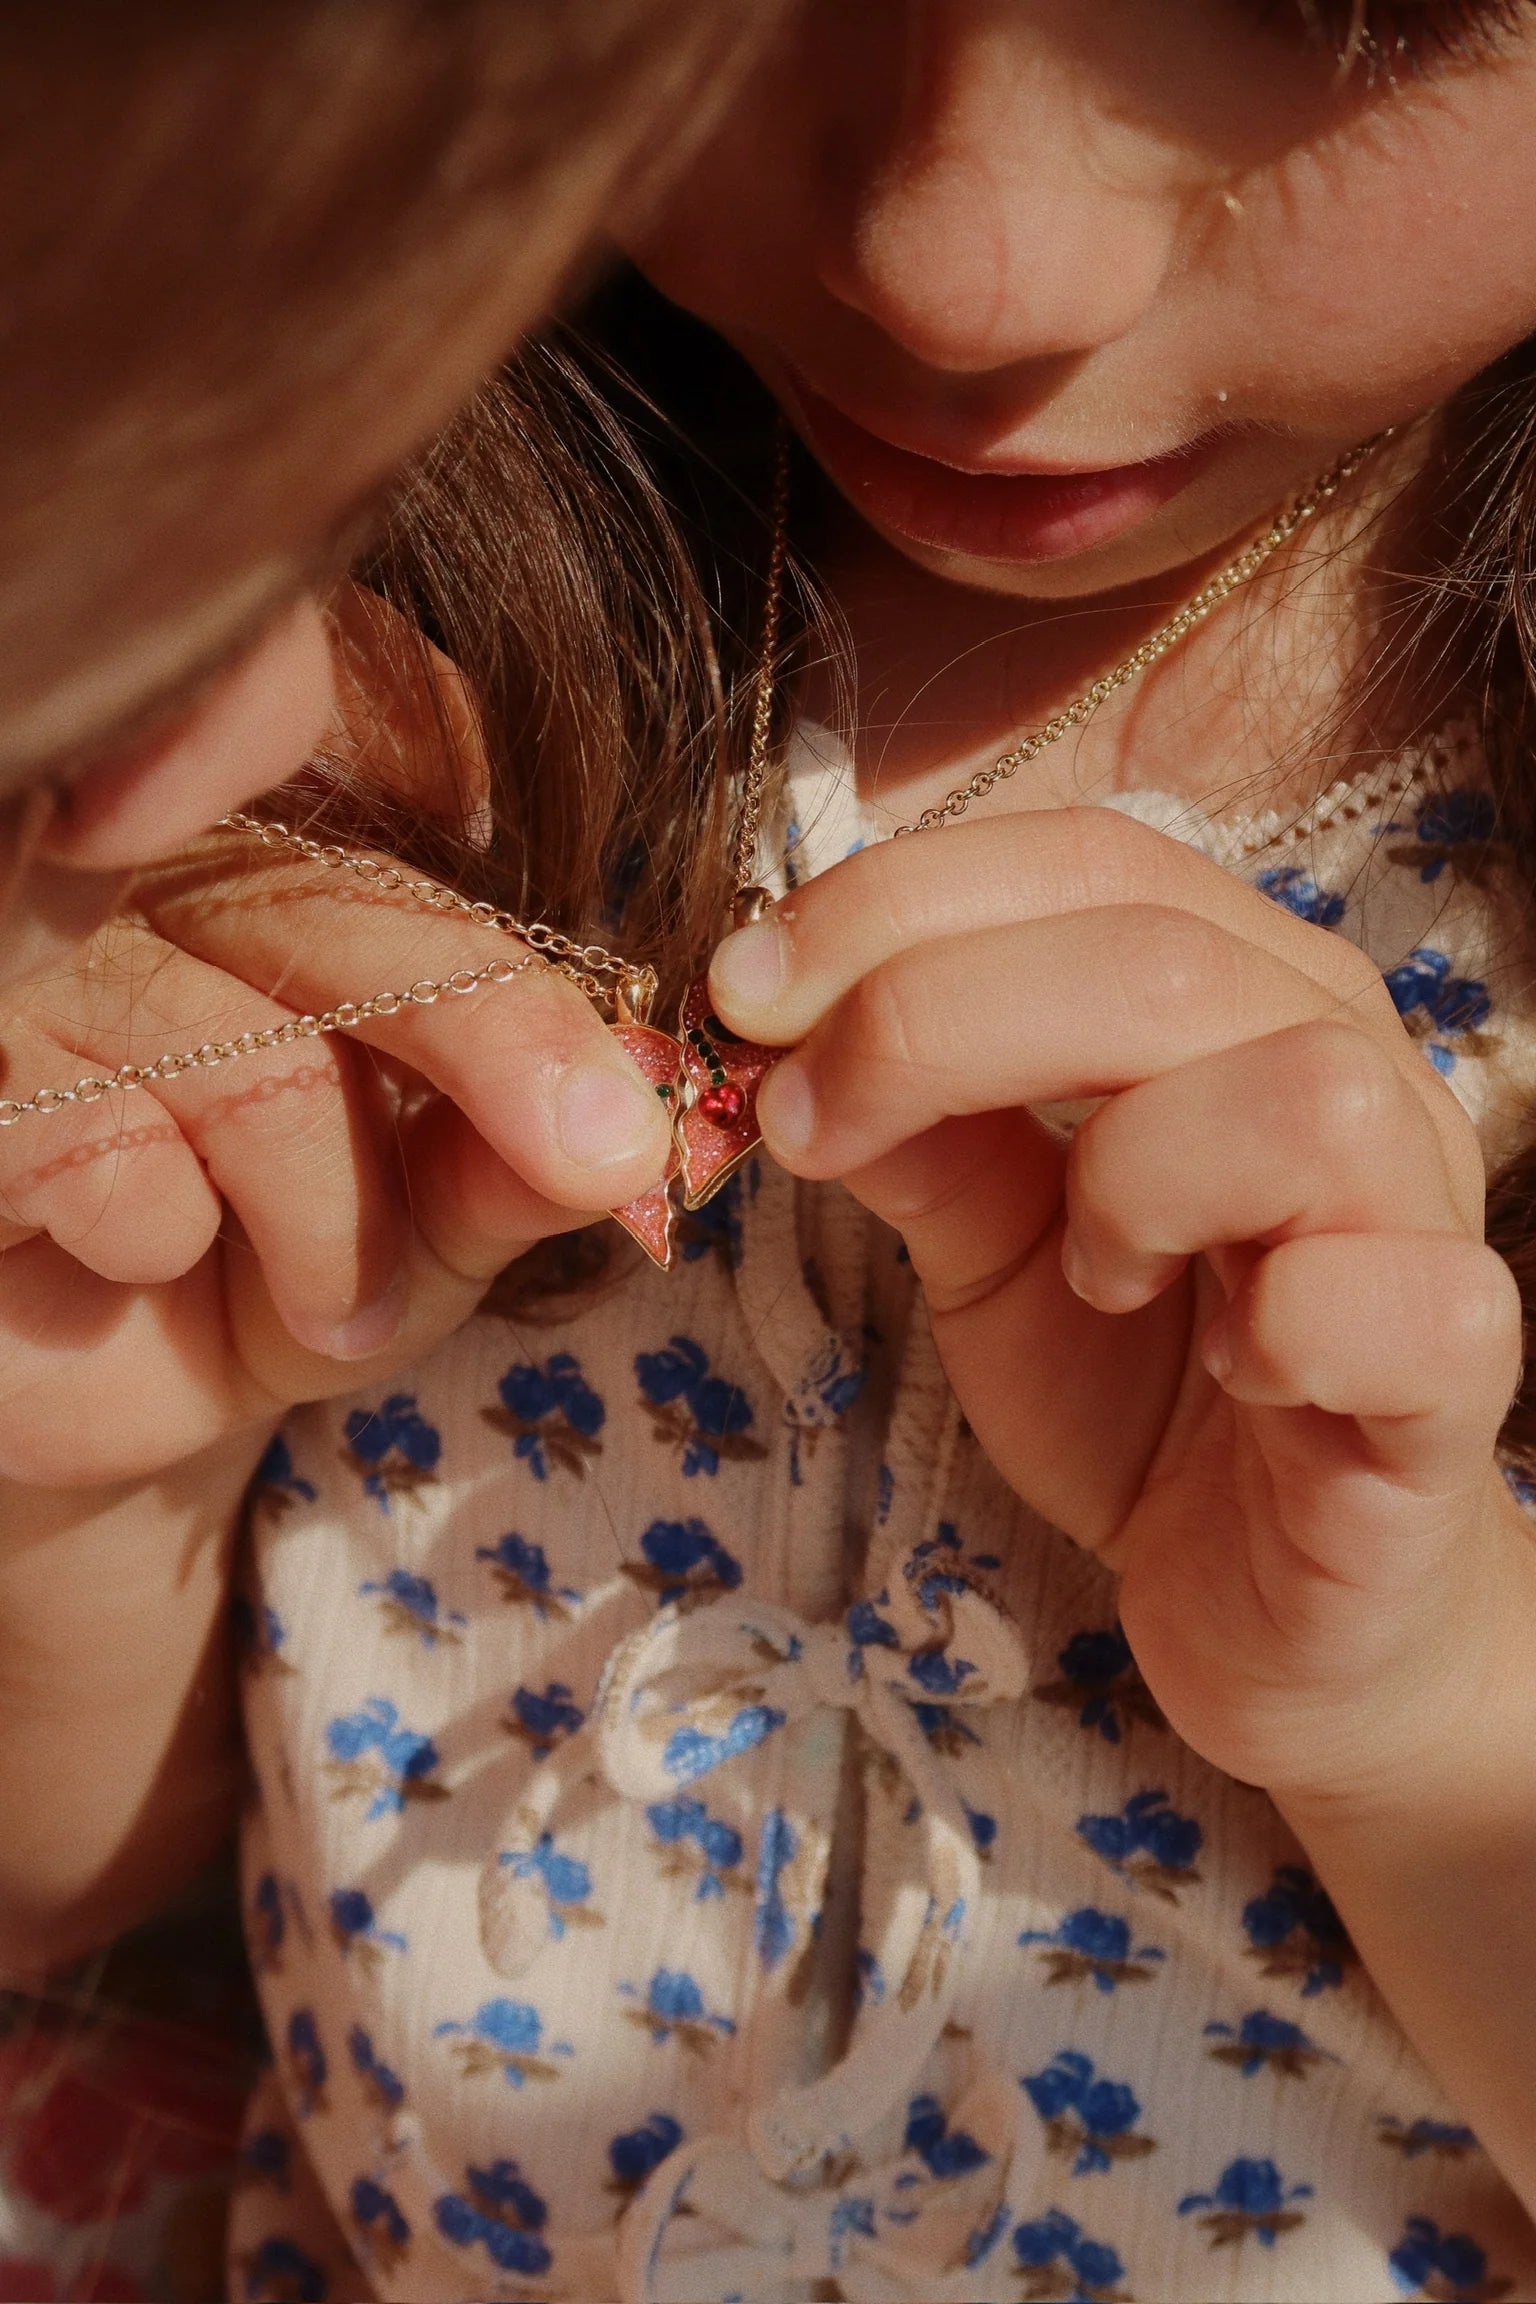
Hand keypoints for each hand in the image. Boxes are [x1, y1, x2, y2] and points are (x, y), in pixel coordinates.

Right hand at [0, 598, 672, 1489]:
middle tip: (603, 1158)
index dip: (517, 962)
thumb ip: (506, 1169)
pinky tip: (139, 1266)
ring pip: (246, 1059)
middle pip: (345, 919)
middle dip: (499, 1047)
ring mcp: (40, 962)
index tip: (625, 1088)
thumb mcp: (418, 1240)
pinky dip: (161, 1234)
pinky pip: (99, 1141)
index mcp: (278, 882)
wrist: (79, 1392)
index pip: (409, 842)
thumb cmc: (258, 1282)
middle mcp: (152, 882)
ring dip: (326, 1221)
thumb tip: (634, 1122)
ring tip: (335, 1312)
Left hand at [710, 806, 1534, 1803]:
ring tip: (1086, 1269)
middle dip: (935, 1020)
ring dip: (1132, 1174)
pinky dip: (1285, 1324)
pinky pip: (1405, 1301)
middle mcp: (1349, 1066)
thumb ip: (914, 1135)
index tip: (744, 988)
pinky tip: (1230, 1366)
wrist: (1277, 1607)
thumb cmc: (1142, 1394)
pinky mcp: (1452, 1377)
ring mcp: (1420, 1215)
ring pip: (1299, 1093)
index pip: (1089, 862)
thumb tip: (776, 1029)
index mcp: (1238, 996)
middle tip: (805, 1124)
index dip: (899, 901)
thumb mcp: (988, 1250)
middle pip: (1159, 955)